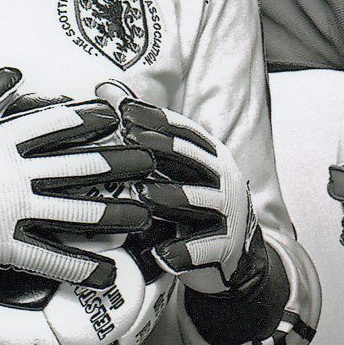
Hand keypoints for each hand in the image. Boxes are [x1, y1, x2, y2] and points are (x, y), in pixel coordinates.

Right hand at [0, 67, 154, 289]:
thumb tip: (16, 73)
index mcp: (1, 141)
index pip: (56, 124)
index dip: (91, 119)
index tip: (119, 116)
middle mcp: (15, 175)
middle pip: (78, 167)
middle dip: (118, 165)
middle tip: (149, 163)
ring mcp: (10, 214)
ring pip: (74, 212)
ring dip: (113, 214)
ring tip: (143, 216)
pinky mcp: (1, 249)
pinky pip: (48, 259)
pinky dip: (80, 266)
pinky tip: (108, 270)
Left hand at [114, 95, 267, 295]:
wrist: (238, 253)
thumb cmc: (196, 204)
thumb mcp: (179, 168)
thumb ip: (147, 137)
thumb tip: (105, 90)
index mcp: (210, 156)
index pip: (184, 131)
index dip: (156, 119)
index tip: (125, 110)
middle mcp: (221, 179)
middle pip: (192, 158)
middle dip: (162, 146)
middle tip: (129, 137)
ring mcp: (225, 212)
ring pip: (199, 200)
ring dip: (172, 195)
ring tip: (144, 194)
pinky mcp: (225, 247)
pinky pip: (204, 248)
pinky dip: (184, 251)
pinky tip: (161, 254)